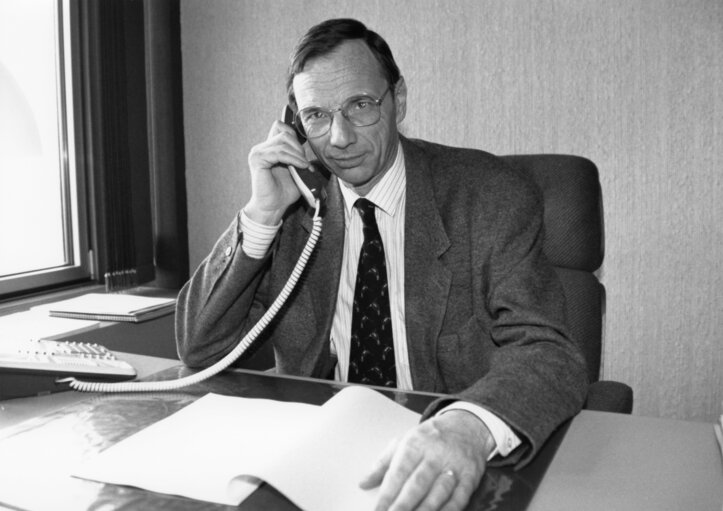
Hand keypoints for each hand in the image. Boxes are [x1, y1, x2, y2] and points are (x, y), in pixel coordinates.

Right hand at [245, 120, 309, 224]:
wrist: (273, 207)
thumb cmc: (284, 191)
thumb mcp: (296, 169)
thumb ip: (299, 155)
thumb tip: (312, 143)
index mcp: (268, 148)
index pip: (280, 127)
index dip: (295, 136)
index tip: (304, 153)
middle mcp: (260, 148)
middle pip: (284, 133)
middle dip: (299, 147)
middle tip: (306, 162)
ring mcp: (257, 153)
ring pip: (283, 142)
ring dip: (298, 154)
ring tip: (305, 166)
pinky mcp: (258, 160)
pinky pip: (279, 153)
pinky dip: (293, 159)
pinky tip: (301, 166)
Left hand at [360, 410, 495, 510]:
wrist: (466, 426)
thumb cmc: (429, 438)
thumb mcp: (404, 442)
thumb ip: (383, 464)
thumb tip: (363, 483)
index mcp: (415, 444)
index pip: (398, 472)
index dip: (387, 494)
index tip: (377, 510)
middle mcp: (435, 454)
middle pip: (417, 484)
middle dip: (403, 506)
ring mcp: (454, 466)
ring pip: (438, 493)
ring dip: (424, 510)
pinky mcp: (470, 477)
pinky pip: (458, 498)